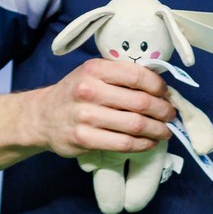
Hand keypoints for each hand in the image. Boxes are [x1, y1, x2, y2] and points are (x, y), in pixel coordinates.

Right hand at [24, 58, 174, 158]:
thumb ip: (120, 76)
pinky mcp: (84, 139)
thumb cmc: (75, 93)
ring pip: (135, 125)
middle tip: (170, 115)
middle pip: (141, 102)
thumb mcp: (92, 73)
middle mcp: (89, 90)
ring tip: (165, 131)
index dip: (159, 86)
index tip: (166, 93)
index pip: (138, 76)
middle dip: (163, 110)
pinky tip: (149, 142)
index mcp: (95, 69)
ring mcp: (86, 116)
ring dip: (157, 130)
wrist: (41, 116)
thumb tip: (160, 87)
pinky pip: (123, 143)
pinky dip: (143, 144)